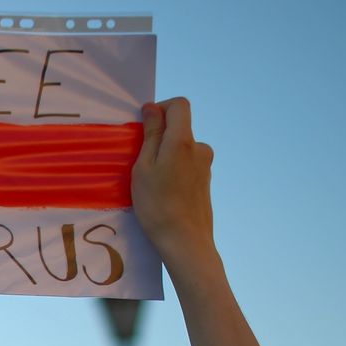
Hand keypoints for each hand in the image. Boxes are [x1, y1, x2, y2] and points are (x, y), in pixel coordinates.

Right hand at [131, 97, 216, 281]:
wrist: (185, 241)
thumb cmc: (157, 205)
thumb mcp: (144, 167)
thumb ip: (150, 135)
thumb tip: (152, 108)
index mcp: (183, 141)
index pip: (179, 105)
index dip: (160, 109)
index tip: (144, 126)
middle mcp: (200, 149)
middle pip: (179, 128)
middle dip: (159, 138)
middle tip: (139, 162)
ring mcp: (205, 166)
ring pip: (181, 149)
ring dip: (165, 157)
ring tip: (149, 182)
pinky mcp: (204, 181)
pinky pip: (186, 166)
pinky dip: (173, 171)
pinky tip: (161, 193)